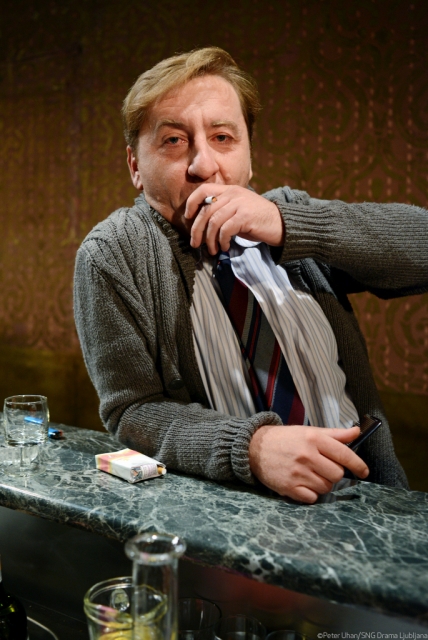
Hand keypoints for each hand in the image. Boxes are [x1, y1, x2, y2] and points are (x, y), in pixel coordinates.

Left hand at [184, 184, 284, 253]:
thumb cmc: (257, 220)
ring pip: (213, 222)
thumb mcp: (237, 211)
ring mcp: (239, 204)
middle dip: (197, 230)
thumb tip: (200, 227)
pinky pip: (225, 230)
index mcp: (229, 190)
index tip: (188, 217)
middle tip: (195, 244)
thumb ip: (221, 212)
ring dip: (210, 240)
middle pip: (205, 211)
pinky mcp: (245, 216)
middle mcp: (233, 194)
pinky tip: (224, 247)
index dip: (191, 203)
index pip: (203, 189)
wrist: (282, 224)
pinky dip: (222, 241)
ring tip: (212, 250)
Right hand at [248, 424, 368, 503]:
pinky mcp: (288, 487)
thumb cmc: (285, 439)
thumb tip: (356, 431)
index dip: (358, 465)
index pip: (344, 454)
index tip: (364, 471)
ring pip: (325, 488)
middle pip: (337, 475)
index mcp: (313, 439)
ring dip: (322, 484)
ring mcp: (297, 473)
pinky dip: (310, 494)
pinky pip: (312, 498)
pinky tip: (303, 484)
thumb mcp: (309, 431)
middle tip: (323, 468)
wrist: (255, 448)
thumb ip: (334, 434)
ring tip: (311, 475)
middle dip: (334, 474)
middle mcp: (306, 455)